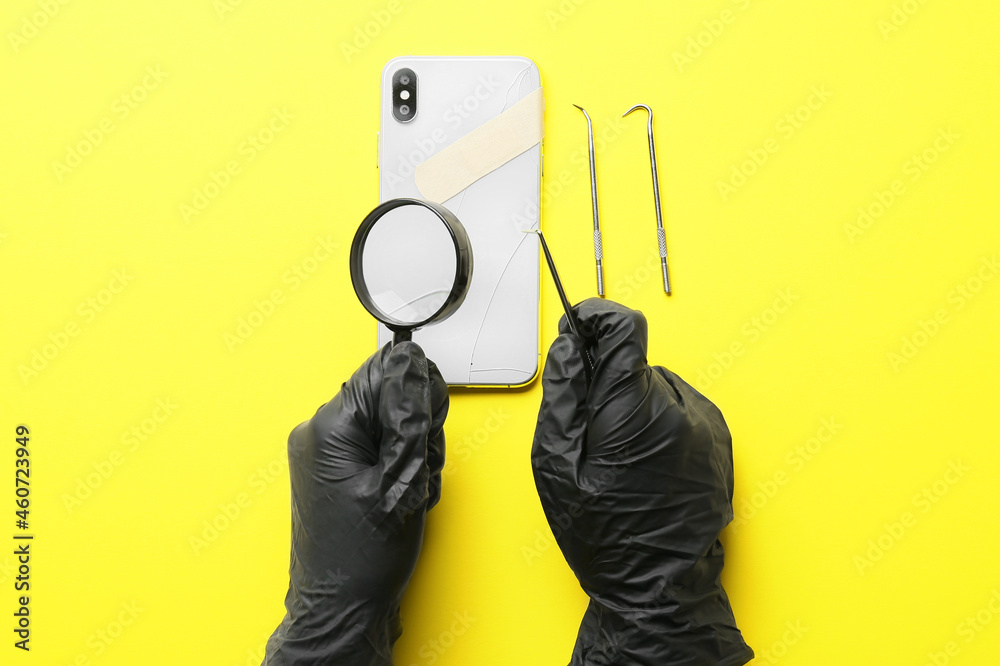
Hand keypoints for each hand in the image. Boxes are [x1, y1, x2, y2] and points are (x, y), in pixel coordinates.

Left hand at [264, 341, 446, 665]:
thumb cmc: (363, 558)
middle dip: (415, 428)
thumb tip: (413, 369)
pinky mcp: (333, 467)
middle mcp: (317, 432)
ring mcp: (322, 451)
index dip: (418, 393)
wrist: (340, 607)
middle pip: (386, 395)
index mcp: (328, 428)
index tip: (429, 422)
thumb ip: (408, 419)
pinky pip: (375, 443)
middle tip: (418, 470)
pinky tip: (402, 494)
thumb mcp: (400, 480)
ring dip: (410, 450)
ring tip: (410, 490)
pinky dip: (397, 463)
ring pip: (386, 420)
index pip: (382, 371)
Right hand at [532, 299, 753, 664]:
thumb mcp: (557, 462)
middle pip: (635, 360)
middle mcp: (678, 408)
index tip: (580, 328)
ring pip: (657, 384)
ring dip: (635, 402)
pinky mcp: (719, 438)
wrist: (657, 584)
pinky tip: (646, 460)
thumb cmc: (603, 533)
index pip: (624, 326)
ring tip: (621, 455)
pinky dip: (659, 419)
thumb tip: (571, 341)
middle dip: (607, 380)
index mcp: (634, 409)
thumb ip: (564, 391)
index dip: (596, 319)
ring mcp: (705, 424)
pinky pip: (680, 406)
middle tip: (590, 430)